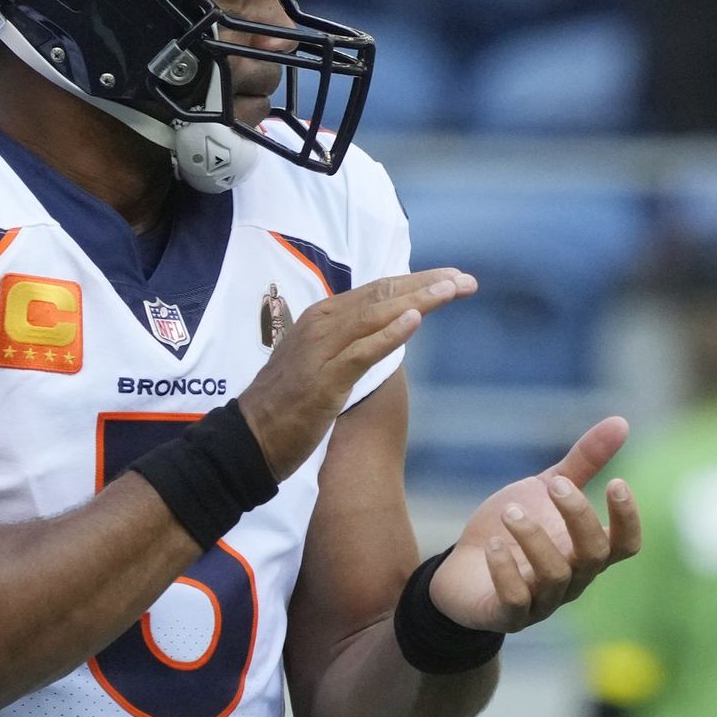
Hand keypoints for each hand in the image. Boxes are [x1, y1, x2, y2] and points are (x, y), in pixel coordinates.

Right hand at [238, 269, 476, 480]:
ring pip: (376, 315)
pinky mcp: (324, 378)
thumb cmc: (287, 404)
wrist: (250, 438)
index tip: (452, 278)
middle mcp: (322, 323)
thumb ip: (351, 342)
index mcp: (323, 316)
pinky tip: (415, 320)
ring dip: (417, 300)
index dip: (417, 282)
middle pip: (382, 295)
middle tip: (466, 280)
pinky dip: (389, 334)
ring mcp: (321, 349)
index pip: (378, 291)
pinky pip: (362, 351)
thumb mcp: (321, 361)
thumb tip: (388, 331)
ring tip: (451, 289)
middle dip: (427, 285)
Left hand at [428, 418, 641, 633]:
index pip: (625, 545)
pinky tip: (493, 545)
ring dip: (533, 538)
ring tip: (509, 511)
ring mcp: (542, 601)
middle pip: (593, 555)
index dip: (627, 518)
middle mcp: (572, 580)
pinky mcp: (507, 615)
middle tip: (552, 485)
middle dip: (577, 516)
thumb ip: (583, 462)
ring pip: (555, 576)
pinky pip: (515, 600)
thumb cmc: (511, 529)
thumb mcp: (545, 489)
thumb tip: (621, 421)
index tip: (616, 481)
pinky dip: (506, 571)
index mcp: (586, 551)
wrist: (460, 571)